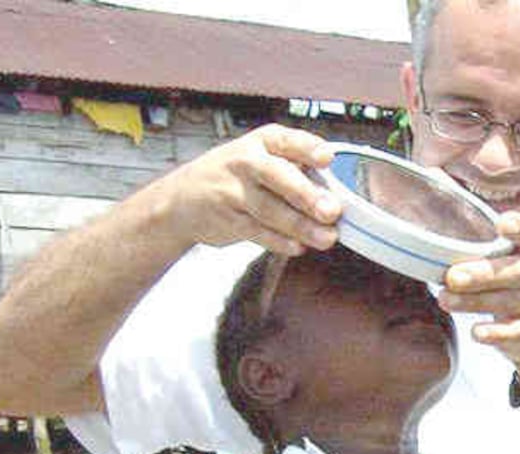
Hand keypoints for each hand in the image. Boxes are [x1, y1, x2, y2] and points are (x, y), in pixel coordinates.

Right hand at [144, 124, 342, 255]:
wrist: (182, 198)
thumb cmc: (237, 176)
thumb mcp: (261, 158)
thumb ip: (296, 170)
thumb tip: (337, 194)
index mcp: (262, 142)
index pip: (287, 141)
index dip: (308, 149)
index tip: (328, 158)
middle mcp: (245, 162)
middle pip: (277, 176)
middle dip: (306, 194)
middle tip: (332, 210)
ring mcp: (233, 191)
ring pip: (270, 210)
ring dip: (301, 226)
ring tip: (327, 238)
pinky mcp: (227, 219)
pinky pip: (256, 231)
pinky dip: (279, 241)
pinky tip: (298, 247)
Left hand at [438, 212, 519, 379]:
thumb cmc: (511, 284)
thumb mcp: (506, 262)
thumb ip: (482, 251)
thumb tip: (431, 248)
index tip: (502, 224)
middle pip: (516, 271)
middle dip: (483, 274)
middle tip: (453, 277)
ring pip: (509, 301)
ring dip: (475, 301)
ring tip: (445, 299)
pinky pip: (515, 332)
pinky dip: (495, 333)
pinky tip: (476, 332)